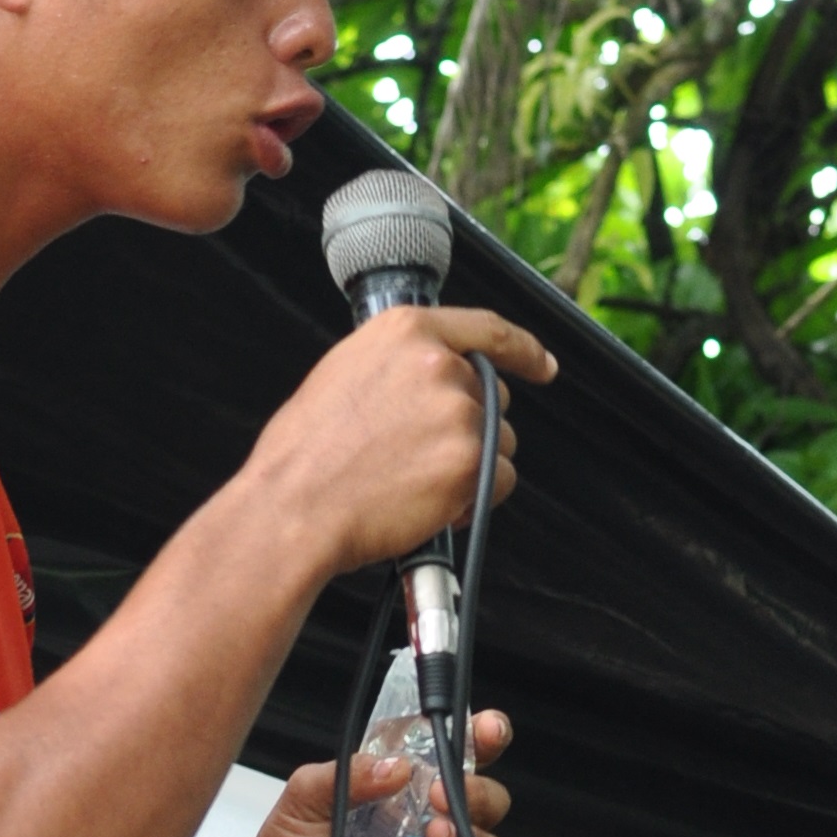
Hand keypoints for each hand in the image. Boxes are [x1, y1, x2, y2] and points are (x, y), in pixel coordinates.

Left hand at [225, 713, 514, 836]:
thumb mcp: (304, 800)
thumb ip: (346, 774)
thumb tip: (397, 766)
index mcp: (398, 788)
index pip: (452, 754)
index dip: (479, 737)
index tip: (486, 729)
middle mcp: (423, 825)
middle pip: (484, 800)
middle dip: (478, 792)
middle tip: (440, 797)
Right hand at [243, 308, 556, 577]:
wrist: (293, 507)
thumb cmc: (306, 452)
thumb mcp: (345, 374)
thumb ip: (399, 366)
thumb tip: (429, 380)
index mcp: (405, 332)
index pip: (487, 329)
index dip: (524, 349)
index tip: (543, 365)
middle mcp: (440, 365)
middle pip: (491, 397)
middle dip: (469, 427)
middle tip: (418, 454)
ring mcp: (460, 414)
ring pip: (498, 444)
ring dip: (470, 466)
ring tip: (411, 480)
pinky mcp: (470, 462)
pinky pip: (500, 482)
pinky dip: (472, 499)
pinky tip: (427, 504)